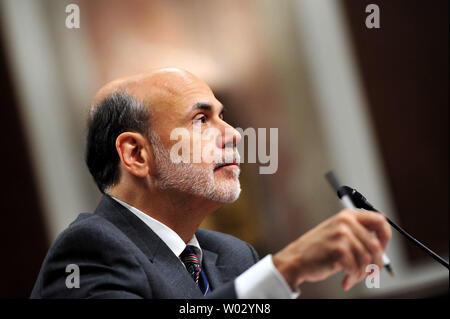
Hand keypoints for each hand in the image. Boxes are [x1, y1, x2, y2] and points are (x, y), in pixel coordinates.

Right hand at [272, 209, 391, 290]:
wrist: (296, 259)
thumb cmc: (319, 250)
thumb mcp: (338, 234)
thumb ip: (358, 236)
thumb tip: (382, 249)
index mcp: (348, 215)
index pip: (380, 220)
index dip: (385, 238)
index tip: (382, 251)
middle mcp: (346, 221)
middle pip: (376, 245)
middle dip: (375, 264)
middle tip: (371, 275)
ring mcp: (341, 234)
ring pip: (367, 259)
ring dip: (362, 274)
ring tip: (353, 278)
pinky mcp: (338, 248)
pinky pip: (356, 267)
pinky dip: (353, 277)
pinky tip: (345, 280)